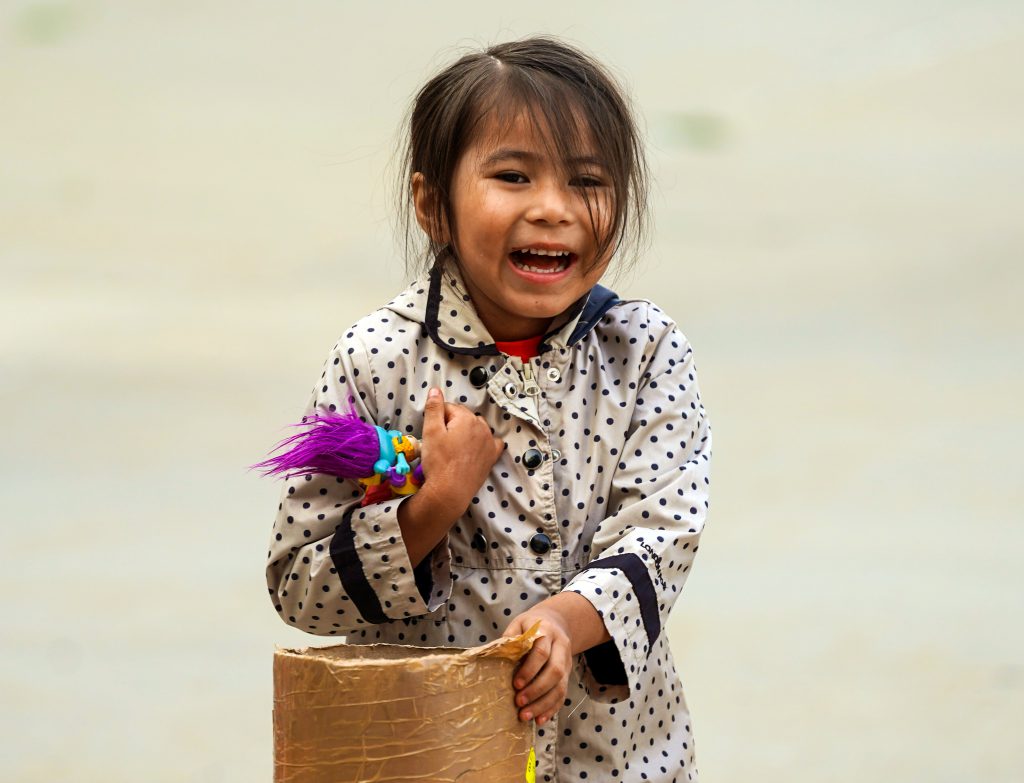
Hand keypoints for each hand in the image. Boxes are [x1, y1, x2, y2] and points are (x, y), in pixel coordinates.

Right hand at [418, 386, 503, 514]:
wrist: (450, 492)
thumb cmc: (438, 462)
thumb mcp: (430, 432)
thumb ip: (434, 408)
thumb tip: (435, 390)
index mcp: (467, 418)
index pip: (448, 408)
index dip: (436, 418)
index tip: (431, 432)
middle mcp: (482, 427)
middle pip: (462, 417)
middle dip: (451, 424)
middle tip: (440, 442)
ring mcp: (489, 442)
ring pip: (476, 428)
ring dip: (465, 432)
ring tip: (453, 447)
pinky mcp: (492, 457)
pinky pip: (491, 442)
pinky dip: (484, 442)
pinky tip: (475, 448)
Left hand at [502, 604, 573, 725]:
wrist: (556, 622)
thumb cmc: (531, 625)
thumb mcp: (519, 624)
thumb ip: (510, 638)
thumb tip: (494, 656)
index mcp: (547, 632)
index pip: (541, 652)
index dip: (529, 669)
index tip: (516, 684)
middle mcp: (561, 648)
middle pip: (555, 671)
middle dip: (536, 690)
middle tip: (519, 702)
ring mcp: (567, 663)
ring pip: (561, 686)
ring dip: (543, 704)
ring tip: (525, 716)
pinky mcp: (568, 675)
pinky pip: (563, 695)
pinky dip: (551, 709)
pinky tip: (539, 720)